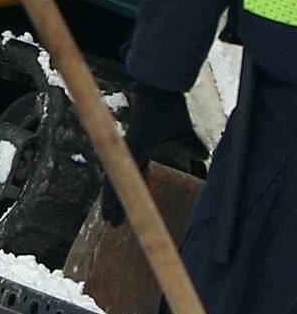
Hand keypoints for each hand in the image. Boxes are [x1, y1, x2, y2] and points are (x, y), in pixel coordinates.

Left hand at [101, 82, 189, 227]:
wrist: (165, 89)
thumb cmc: (172, 108)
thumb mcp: (187, 136)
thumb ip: (191, 147)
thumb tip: (202, 155)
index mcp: (140, 149)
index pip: (133, 177)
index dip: (130, 194)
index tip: (125, 210)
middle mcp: (129, 150)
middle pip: (121, 182)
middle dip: (116, 203)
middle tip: (112, 223)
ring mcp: (126, 148)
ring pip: (116, 181)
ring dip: (113, 202)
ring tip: (110, 221)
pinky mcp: (130, 145)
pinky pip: (121, 172)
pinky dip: (116, 190)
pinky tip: (110, 203)